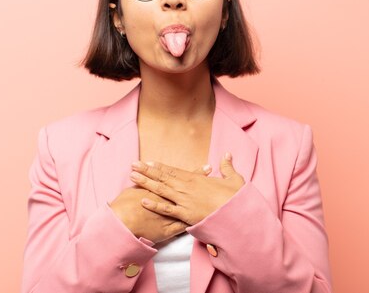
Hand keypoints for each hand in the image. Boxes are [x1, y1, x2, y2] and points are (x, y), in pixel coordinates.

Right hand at [108, 165, 209, 243]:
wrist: (122, 220)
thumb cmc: (124, 204)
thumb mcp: (134, 189)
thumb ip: (144, 184)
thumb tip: (146, 176)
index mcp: (163, 190)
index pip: (184, 180)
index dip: (197, 173)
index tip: (209, 167)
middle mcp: (170, 201)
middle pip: (191, 192)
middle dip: (205, 186)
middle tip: (219, 178)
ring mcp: (171, 216)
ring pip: (191, 209)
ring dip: (204, 203)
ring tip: (217, 197)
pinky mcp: (168, 230)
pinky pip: (184, 227)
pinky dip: (194, 224)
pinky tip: (205, 222)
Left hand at [129, 152, 244, 225]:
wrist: (236, 213)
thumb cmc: (234, 197)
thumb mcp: (233, 178)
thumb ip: (227, 166)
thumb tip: (227, 154)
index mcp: (195, 179)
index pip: (173, 170)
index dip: (159, 166)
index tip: (148, 162)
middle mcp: (186, 187)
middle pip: (163, 177)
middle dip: (147, 171)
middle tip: (133, 165)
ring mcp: (184, 201)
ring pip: (161, 190)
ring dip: (146, 183)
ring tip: (132, 177)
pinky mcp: (185, 214)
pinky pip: (167, 209)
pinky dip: (154, 205)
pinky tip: (143, 200)